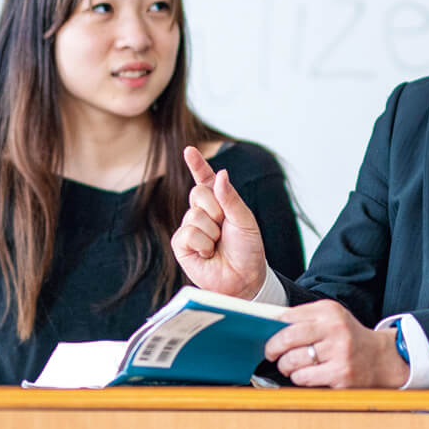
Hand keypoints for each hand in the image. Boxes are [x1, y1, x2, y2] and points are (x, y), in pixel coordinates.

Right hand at [172, 146, 267, 299]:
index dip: (197, 165)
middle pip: (198, 193)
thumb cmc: (247, 250)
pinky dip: (202, 244)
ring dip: (212, 232)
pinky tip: (208, 254)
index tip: (189, 150)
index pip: (205, 180)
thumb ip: (230, 198)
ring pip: (194, 216)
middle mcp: (202, 213)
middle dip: (216, 209)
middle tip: (225, 228)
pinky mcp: (181, 245)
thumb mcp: (245, 220)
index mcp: (219, 203)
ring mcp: (190, 228)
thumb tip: (220, 174)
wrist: (244, 278)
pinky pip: (188, 233)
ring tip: (218, 246)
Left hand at [266, 300, 410, 389]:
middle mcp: (335, 329)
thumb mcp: (332, 319)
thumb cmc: (349, 338)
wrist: (381, 358)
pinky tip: (304, 375)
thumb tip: (270, 325)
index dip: (274, 327)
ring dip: (285, 366)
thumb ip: (306, 319)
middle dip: (273, 348)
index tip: (268, 334)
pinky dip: (298, 378)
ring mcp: (339, 353)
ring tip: (288, 366)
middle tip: (271, 353)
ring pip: (293, 361)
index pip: (290, 316)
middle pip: (288, 338)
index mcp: (330, 311)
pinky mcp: (340, 375)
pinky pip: (304, 378)